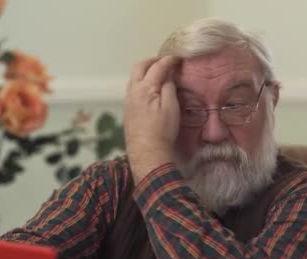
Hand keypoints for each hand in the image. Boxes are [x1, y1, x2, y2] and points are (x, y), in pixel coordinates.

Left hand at [124, 56, 181, 181]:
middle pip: (140, 67)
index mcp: (145, 88)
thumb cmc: (162, 130)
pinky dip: (141, 81)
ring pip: (134, 77)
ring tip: (157, 72)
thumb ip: (169, 87)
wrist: (147, 151)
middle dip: (152, 61)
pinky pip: (133, 87)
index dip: (169, 61)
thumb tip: (168, 75)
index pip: (157, 67)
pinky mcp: (128, 109)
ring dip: (145, 70)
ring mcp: (128, 100)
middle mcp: (133, 90)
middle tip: (165, 60)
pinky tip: (150, 88)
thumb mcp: (171, 107)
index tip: (178, 58)